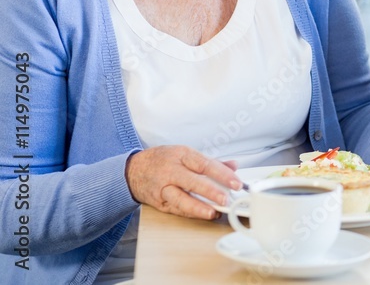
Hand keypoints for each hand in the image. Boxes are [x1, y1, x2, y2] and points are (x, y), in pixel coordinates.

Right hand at [125, 145, 241, 219]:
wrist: (133, 171)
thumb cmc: (163, 160)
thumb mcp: (185, 154)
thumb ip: (211, 161)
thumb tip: (233, 166)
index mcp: (181, 155)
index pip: (205, 164)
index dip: (222, 173)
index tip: (236, 182)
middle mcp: (171, 171)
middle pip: (193, 182)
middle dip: (211, 191)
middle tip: (226, 199)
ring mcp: (163, 188)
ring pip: (181, 199)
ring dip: (199, 207)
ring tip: (214, 212)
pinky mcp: (159, 202)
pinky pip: (176, 209)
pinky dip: (190, 213)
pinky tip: (203, 215)